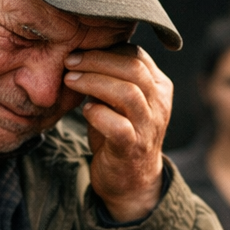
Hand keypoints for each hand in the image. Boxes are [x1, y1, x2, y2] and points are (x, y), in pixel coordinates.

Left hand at [64, 44, 172, 220]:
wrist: (131, 180)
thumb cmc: (122, 133)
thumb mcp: (122, 100)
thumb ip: (113, 76)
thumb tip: (82, 49)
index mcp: (159, 87)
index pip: (136, 55)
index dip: (106, 48)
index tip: (79, 51)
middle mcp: (160, 105)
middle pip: (133, 69)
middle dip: (96, 60)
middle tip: (70, 61)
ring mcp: (149, 127)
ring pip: (127, 93)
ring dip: (93, 82)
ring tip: (70, 80)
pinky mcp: (133, 148)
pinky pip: (117, 125)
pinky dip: (97, 114)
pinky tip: (85, 111)